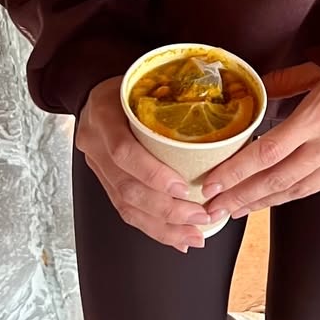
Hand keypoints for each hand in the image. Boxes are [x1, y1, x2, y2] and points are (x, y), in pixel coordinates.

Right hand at [76, 77, 212, 252]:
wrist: (95, 92)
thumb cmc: (129, 85)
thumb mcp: (147, 81)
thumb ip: (173, 99)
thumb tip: (223, 117)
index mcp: (105, 115)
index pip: (123, 151)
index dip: (152, 173)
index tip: (183, 187)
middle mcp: (95, 144)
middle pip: (127, 188)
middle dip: (166, 210)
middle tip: (200, 216)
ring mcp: (97, 166)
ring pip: (126, 206)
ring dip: (163, 226)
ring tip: (192, 235)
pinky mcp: (104, 181)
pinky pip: (125, 211)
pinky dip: (153, 228)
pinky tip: (175, 238)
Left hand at [202, 64, 319, 219]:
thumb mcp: (316, 70)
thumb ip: (281, 83)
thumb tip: (251, 93)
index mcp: (318, 116)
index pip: (268, 151)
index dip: (237, 171)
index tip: (212, 183)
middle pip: (276, 179)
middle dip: (240, 196)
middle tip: (212, 207)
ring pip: (292, 190)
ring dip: (258, 203)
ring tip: (232, 210)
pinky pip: (309, 189)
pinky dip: (283, 198)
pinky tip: (264, 201)